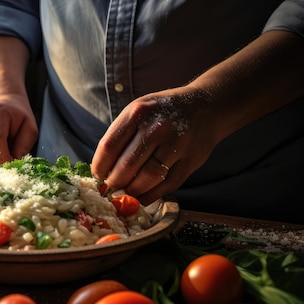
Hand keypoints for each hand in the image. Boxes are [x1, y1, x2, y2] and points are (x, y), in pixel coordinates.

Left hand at [91, 86, 220, 204]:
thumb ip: (121, 135)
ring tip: (125, 192)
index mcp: (138, 113)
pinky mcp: (191, 160)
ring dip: (132, 191)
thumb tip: (102, 169)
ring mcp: (176, 144)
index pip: (109, 147)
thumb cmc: (164, 111)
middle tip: (111, 188)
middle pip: (126, 166)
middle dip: (114, 182)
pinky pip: (166, 185)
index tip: (97, 176)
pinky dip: (150, 196)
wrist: (206, 106)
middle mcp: (157, 128)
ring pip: (146, 178)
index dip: (99, 167)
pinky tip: (142, 197)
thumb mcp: (139, 110)